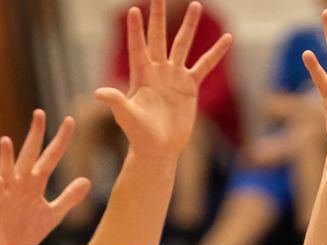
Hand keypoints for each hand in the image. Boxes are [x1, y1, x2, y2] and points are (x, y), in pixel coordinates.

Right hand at [0, 110, 91, 244]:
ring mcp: (6, 195)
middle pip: (29, 156)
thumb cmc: (23, 231)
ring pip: (6, 172)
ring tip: (6, 140)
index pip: (51, 158)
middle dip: (34, 136)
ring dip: (6, 158)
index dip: (60, 141)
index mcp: (35, 184)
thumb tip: (87, 180)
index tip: (70, 121)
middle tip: (39, 112)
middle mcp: (20, 184)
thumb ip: (69, 198)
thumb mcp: (52, 214)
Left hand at [95, 0, 231, 158]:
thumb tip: (99, 92)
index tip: (134, 10)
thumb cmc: (139, 133)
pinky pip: (204, 66)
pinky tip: (227, 39)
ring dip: (189, 25)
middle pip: (158, 36)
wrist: (159, 148)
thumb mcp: (127, 116)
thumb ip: (116, 101)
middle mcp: (157, 69)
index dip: (136, 30)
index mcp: (140, 74)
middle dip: (159, 15)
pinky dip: (215, 53)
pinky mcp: (189, 86)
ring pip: (182, 45)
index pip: (137, 46)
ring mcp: (174, 76)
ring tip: (195, 4)